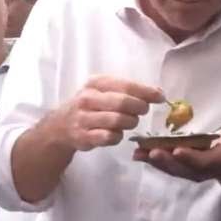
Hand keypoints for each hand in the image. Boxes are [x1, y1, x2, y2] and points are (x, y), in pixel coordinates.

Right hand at [49, 75, 163, 151]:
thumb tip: (159, 93)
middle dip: (139, 107)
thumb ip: (130, 90)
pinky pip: (109, 137)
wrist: (60, 126)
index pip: (126, 85)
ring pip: (117, 120)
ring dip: (130, 122)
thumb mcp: (106, 90)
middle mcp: (87, 99)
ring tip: (130, 121)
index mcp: (96, 83)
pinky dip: (118, 136)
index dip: (146, 92)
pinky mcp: (83, 137)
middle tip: (143, 110)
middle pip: (123, 102)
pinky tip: (117, 133)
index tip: (160, 97)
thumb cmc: (92, 105)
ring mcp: (83, 118)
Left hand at [133, 123, 220, 182]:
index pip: (202, 161)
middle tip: (151, 151)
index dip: (190, 157)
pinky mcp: (179, 168)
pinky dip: (151, 160)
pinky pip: (165, 165)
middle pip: (181, 167)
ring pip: (170, 167)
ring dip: (154, 161)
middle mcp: (199, 170)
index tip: (177, 150)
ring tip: (138, 152)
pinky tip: (138, 154)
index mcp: (216, 161)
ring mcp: (188, 172)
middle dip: (166, 160)